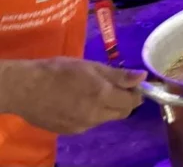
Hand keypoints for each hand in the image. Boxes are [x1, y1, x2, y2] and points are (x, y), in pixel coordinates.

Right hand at [0, 58, 144, 134]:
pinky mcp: (70, 131)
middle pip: (122, 113)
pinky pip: (90, 124)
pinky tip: (79, 103)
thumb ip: (118, 75)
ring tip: (93, 93)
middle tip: (115, 89)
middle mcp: (95, 114)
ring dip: (108, 108)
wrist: (25, 89)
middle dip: (124, 102)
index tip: (132, 85)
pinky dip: (92, 114)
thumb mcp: (90, 66)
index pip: (132, 102)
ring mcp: (82, 126)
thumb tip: (142, 77)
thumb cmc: (58, 71)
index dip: (135, 93)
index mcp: (102, 95)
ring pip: (106, 119)